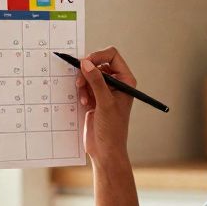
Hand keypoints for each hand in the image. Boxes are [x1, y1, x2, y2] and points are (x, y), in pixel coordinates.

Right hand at [75, 46, 135, 164]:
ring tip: (84, 97)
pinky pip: (84, 85)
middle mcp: (116, 83)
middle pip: (98, 63)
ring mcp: (104, 90)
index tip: (86, 63)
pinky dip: (82, 91)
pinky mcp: (94, 98)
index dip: (98, 56)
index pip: (112, 55)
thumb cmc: (112, 130)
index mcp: (126, 80)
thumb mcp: (105, 103)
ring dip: (83, 83)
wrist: (105, 150)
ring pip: (89, 74)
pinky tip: (84, 103)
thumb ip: (96, 81)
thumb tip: (86, 63)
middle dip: (87, 71)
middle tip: (80, 81)